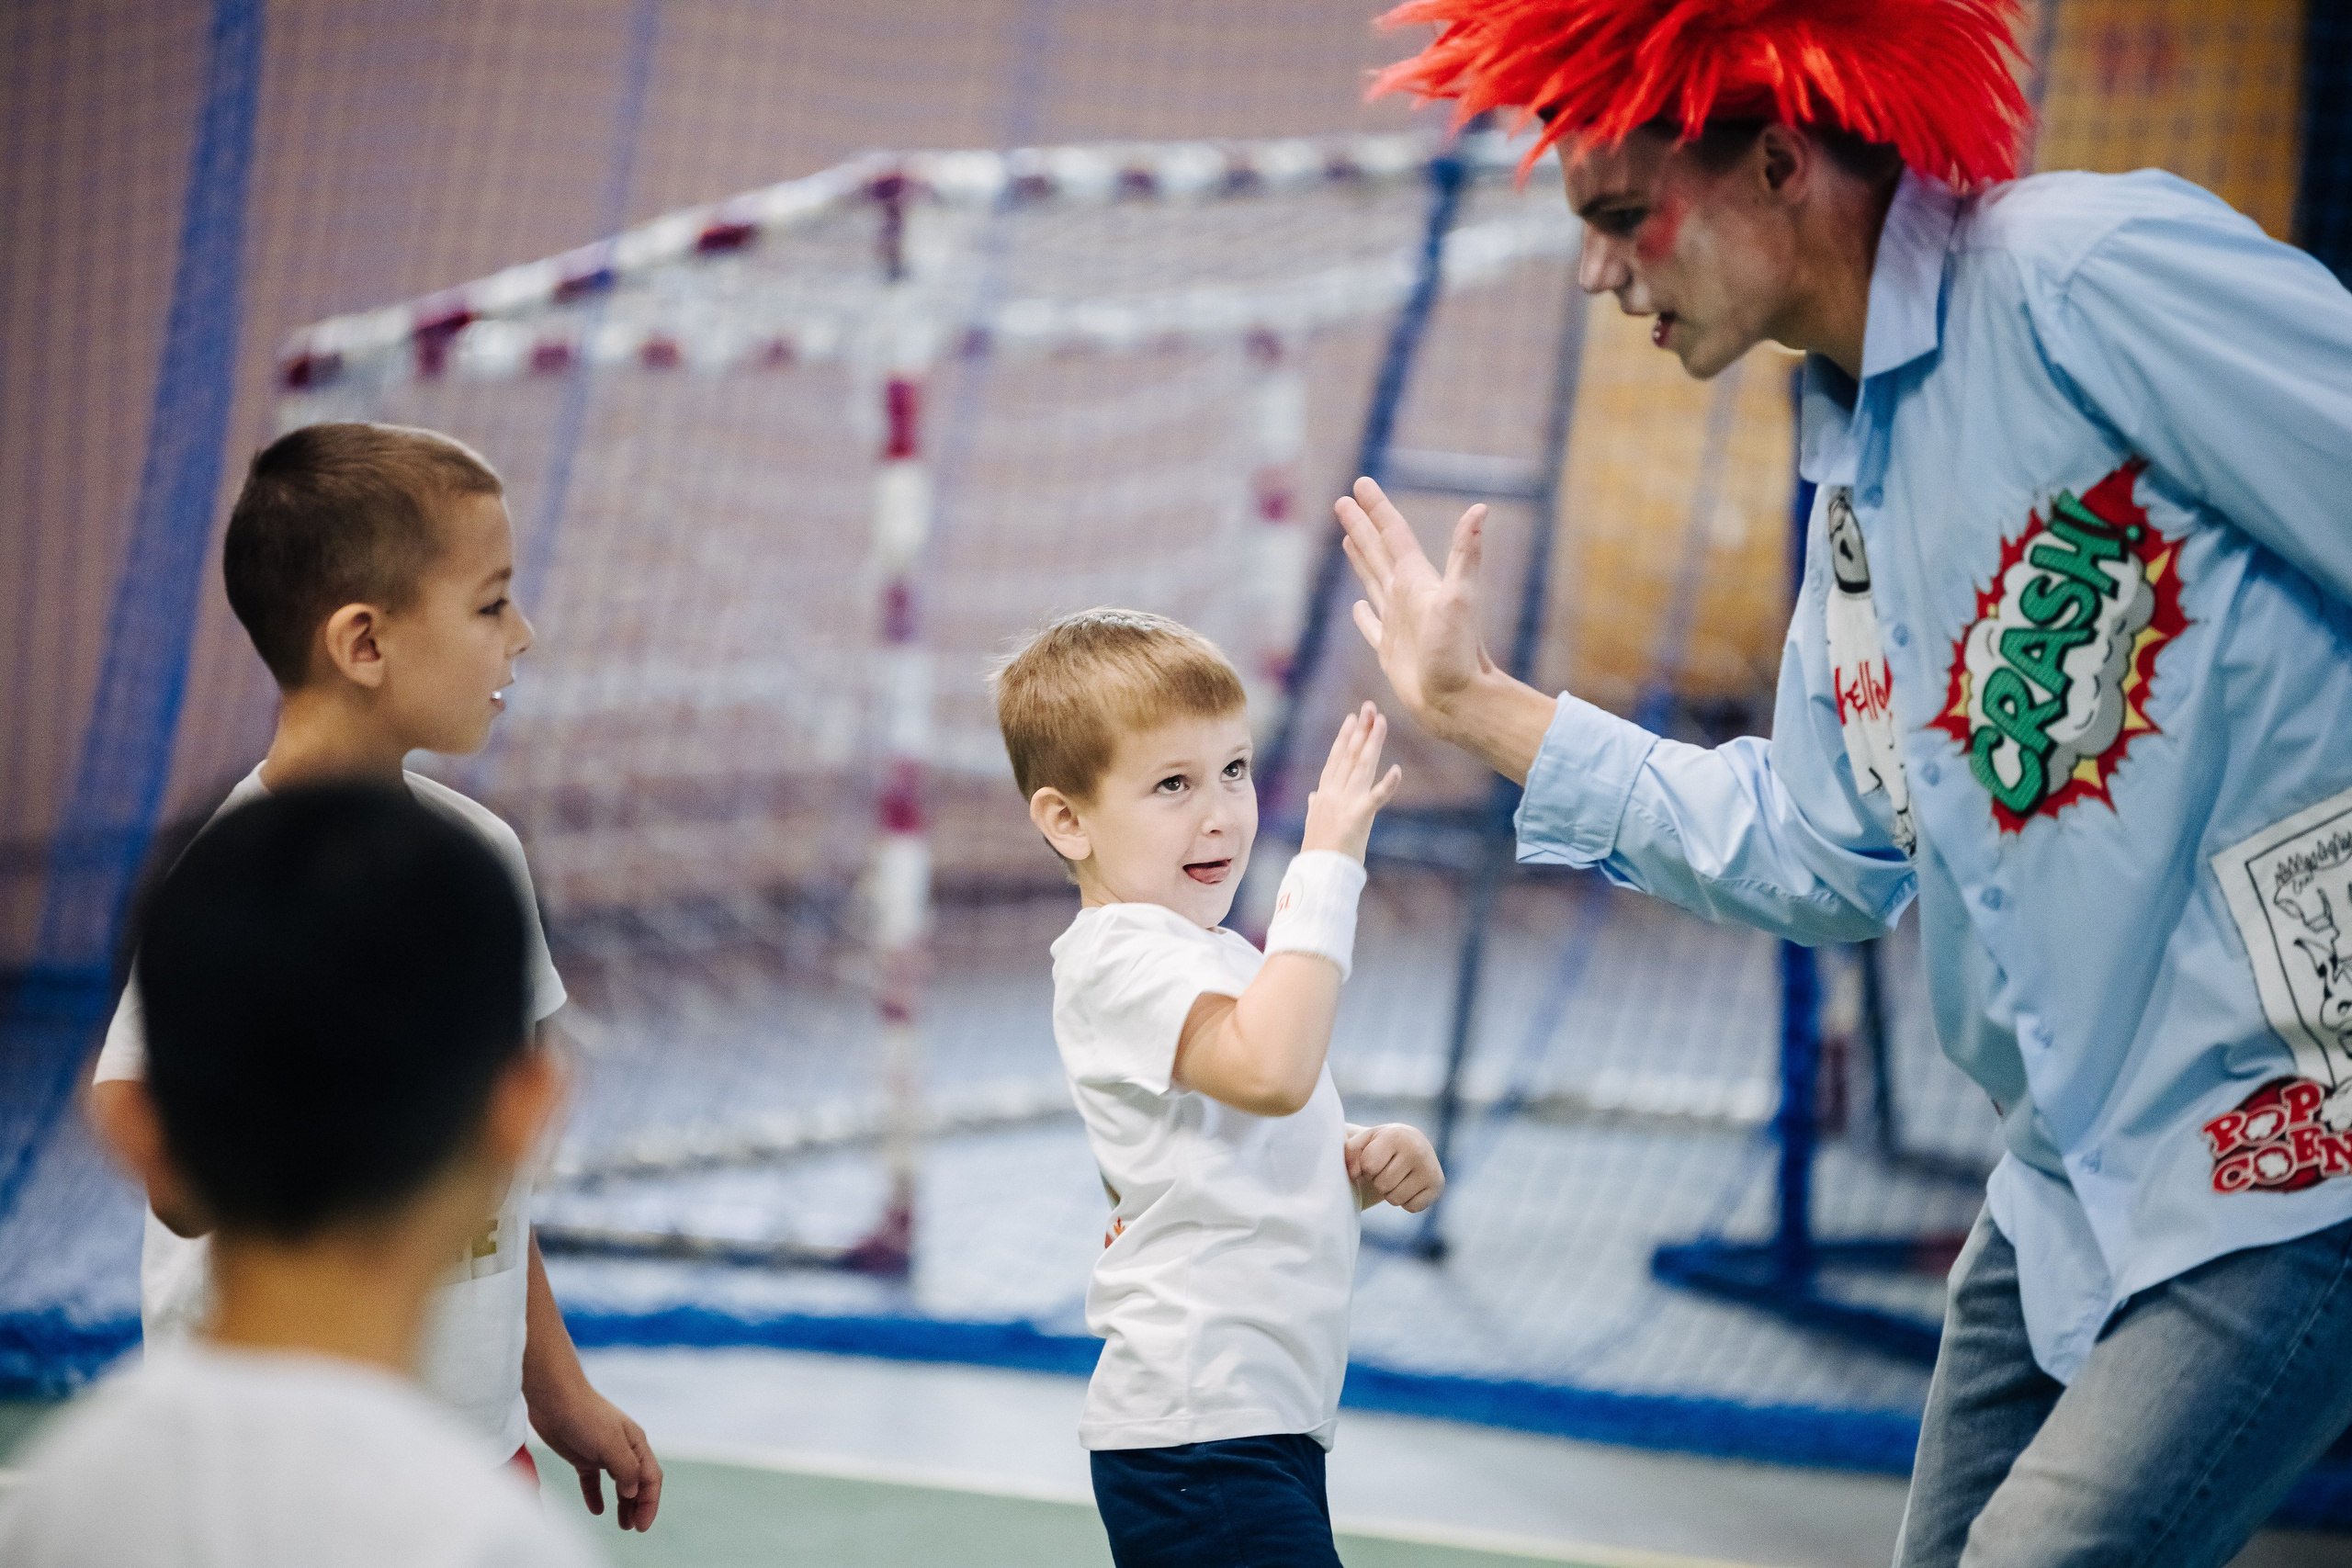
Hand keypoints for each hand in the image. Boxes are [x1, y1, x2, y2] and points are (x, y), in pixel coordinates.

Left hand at [528, 1379, 662, 1531]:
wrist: (554, 1397)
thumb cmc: (585, 1415)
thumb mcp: (610, 1443)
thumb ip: (625, 1469)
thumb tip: (633, 1493)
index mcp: (636, 1443)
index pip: (651, 1478)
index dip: (650, 1502)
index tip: (642, 1525)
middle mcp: (623, 1448)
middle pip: (637, 1482)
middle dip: (639, 1506)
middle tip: (633, 1528)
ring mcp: (602, 1452)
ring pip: (618, 1483)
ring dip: (622, 1504)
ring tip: (622, 1524)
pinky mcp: (582, 1455)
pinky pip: (593, 1480)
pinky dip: (596, 1495)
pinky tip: (596, 1509)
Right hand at [1300, 701, 1401, 861]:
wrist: (1319, 874)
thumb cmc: (1319, 852)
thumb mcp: (1314, 824)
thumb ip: (1315, 806)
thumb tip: (1314, 796)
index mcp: (1325, 795)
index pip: (1336, 760)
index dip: (1344, 737)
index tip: (1353, 719)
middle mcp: (1334, 794)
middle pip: (1349, 755)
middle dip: (1361, 730)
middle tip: (1369, 707)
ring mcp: (1345, 803)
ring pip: (1362, 766)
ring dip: (1372, 742)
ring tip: (1381, 722)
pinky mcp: (1358, 817)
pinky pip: (1376, 798)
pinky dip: (1388, 784)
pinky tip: (1398, 770)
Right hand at [1337, 478, 1497, 743]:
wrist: (1457, 701)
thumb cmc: (1458, 653)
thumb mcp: (1460, 597)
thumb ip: (1466, 553)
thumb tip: (1480, 509)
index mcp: (1417, 580)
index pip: (1393, 535)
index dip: (1377, 509)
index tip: (1360, 485)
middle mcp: (1407, 596)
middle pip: (1378, 551)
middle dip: (1362, 525)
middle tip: (1344, 500)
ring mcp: (1397, 622)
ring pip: (1372, 580)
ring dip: (1360, 558)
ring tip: (1348, 538)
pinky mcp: (1390, 649)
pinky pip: (1371, 624)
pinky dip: (1363, 613)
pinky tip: (1357, 606)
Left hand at [1345, 1122, 1444, 1212]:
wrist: (1413, 1144)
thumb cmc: (1381, 1144)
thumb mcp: (1363, 1141)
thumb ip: (1349, 1152)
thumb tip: (1352, 1174)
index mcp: (1396, 1135)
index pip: (1369, 1166)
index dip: (1366, 1168)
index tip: (1375, 1159)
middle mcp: (1417, 1150)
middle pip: (1382, 1184)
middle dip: (1379, 1181)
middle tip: (1387, 1169)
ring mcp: (1430, 1169)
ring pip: (1395, 1199)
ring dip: (1391, 1192)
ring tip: (1397, 1177)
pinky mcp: (1437, 1186)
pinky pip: (1411, 1207)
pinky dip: (1406, 1201)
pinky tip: (1409, 1185)